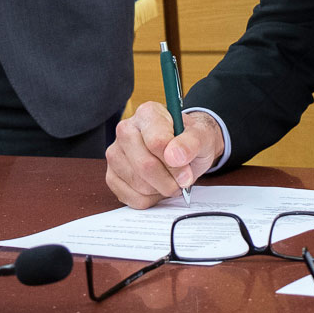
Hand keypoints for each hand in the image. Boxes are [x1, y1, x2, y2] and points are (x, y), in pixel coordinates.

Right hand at [105, 102, 223, 208]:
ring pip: (139, 184)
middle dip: (169, 180)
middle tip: (182, 180)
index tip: (187, 170)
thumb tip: (175, 156)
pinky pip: (132, 198)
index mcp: (147, 114)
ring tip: (170, 180)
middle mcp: (126, 130)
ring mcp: (115, 153)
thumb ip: (191, 142)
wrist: (182, 151)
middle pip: (145, 165)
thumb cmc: (189, 141)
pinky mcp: (112, 176)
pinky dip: (150, 199)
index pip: (157, 142)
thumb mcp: (201, 137)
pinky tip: (157, 186)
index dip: (175, 163)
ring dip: (161, 190)